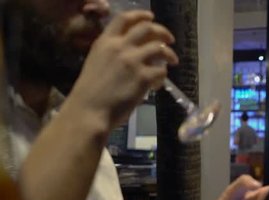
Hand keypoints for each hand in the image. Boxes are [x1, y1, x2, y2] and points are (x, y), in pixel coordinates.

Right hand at [68, 10, 178, 129]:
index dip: (140, 15)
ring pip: (160, 48)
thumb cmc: (89, 92)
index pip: (124, 18)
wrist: (89, 111)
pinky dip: (163, 76)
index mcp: (105, 42)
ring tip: (173, 60)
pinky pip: (161, 71)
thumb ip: (112, 53)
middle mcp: (120, 47)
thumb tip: (132, 51)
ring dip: (169, 53)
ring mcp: (133, 61)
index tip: (150, 17)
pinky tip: (158, 84)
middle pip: (147, 29)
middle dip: (162, 32)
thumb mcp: (96, 62)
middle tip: (169, 39)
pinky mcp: (143, 78)